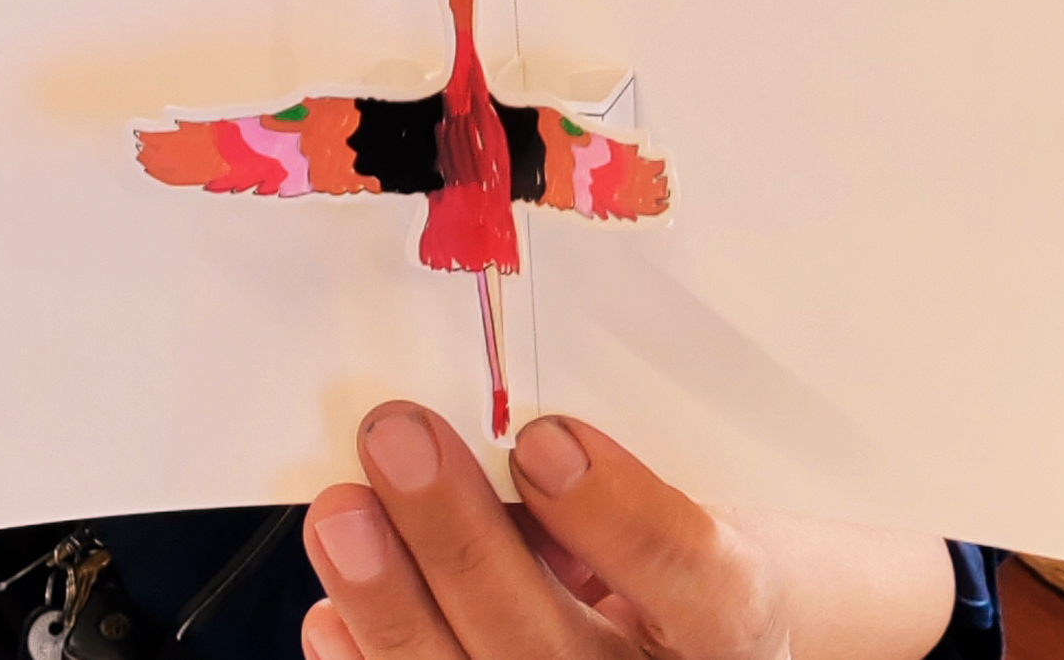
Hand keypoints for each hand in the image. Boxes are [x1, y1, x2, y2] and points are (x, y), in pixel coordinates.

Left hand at [303, 404, 787, 659]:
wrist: (682, 645)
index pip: (703, 587)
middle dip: (461, 540)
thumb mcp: (684, 506)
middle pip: (552, 648)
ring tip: (344, 515)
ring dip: (390, 600)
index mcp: (730, 623)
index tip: (545, 440)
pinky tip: (333, 612)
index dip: (621, 517)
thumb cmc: (671, 569)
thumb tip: (499, 426)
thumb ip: (611, 481)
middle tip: (402, 441)